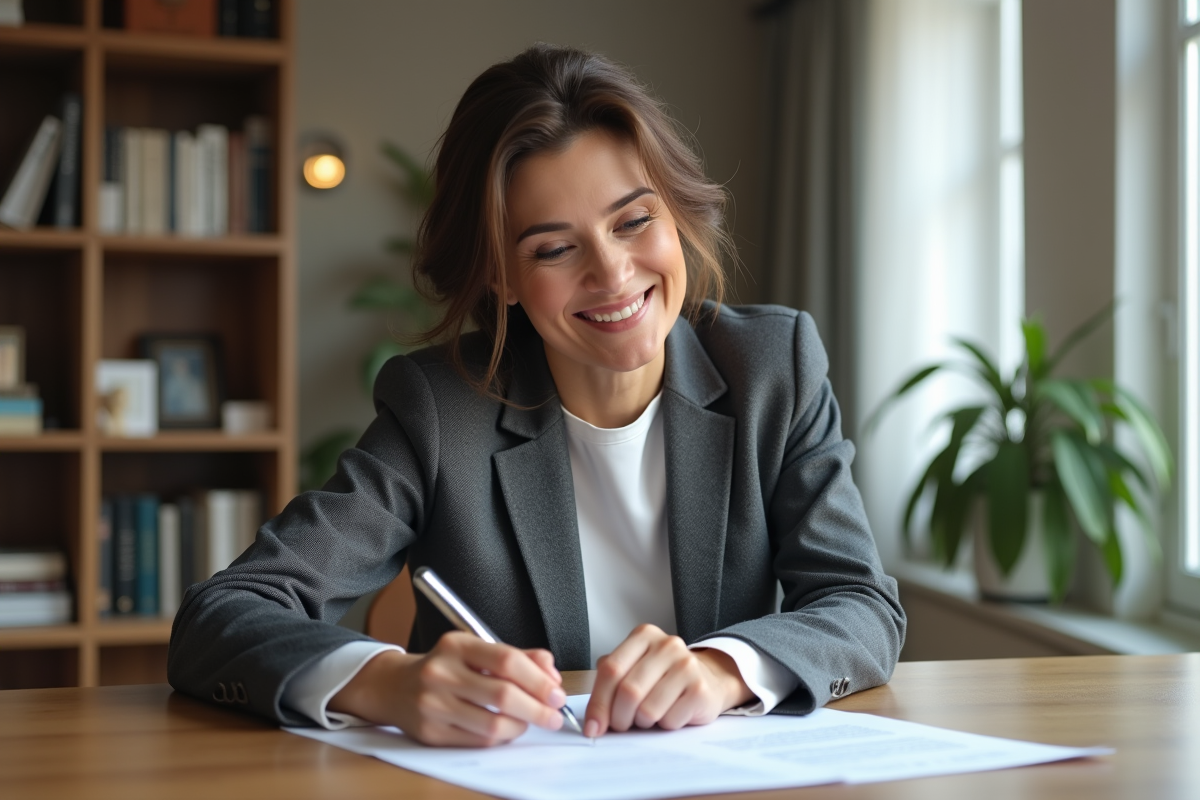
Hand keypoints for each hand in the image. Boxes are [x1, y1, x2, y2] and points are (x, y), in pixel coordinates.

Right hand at [329, 632, 566, 746]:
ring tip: (530, 721)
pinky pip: (478, 742)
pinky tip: (507, 729)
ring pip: (492, 725)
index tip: (556, 692)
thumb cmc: (444, 667)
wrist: (394, 687)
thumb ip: (516, 657)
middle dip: (537, 708)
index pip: (506, 660)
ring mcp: (433, 705)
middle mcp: (441, 673)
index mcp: (456, 645)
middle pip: (502, 695)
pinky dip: (501, 738)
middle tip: (553, 714)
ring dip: (521, 726)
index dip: (538, 679)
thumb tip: (550, 672)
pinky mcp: (431, 733)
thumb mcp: (475, 650)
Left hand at [584, 624, 754, 737]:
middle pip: (628, 691)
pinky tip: (671, 713)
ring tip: (649, 715)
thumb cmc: (663, 677)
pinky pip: (669, 720)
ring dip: (643, 722)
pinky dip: (664, 725)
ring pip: (647, 710)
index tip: (592, 726)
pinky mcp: (701, 689)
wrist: (708, 679)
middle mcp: (667, 645)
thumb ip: (609, 684)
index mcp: (644, 636)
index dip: (598, 702)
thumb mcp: (634, 668)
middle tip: (622, 725)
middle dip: (619, 718)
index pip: (611, 670)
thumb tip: (592, 722)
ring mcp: (687, 665)